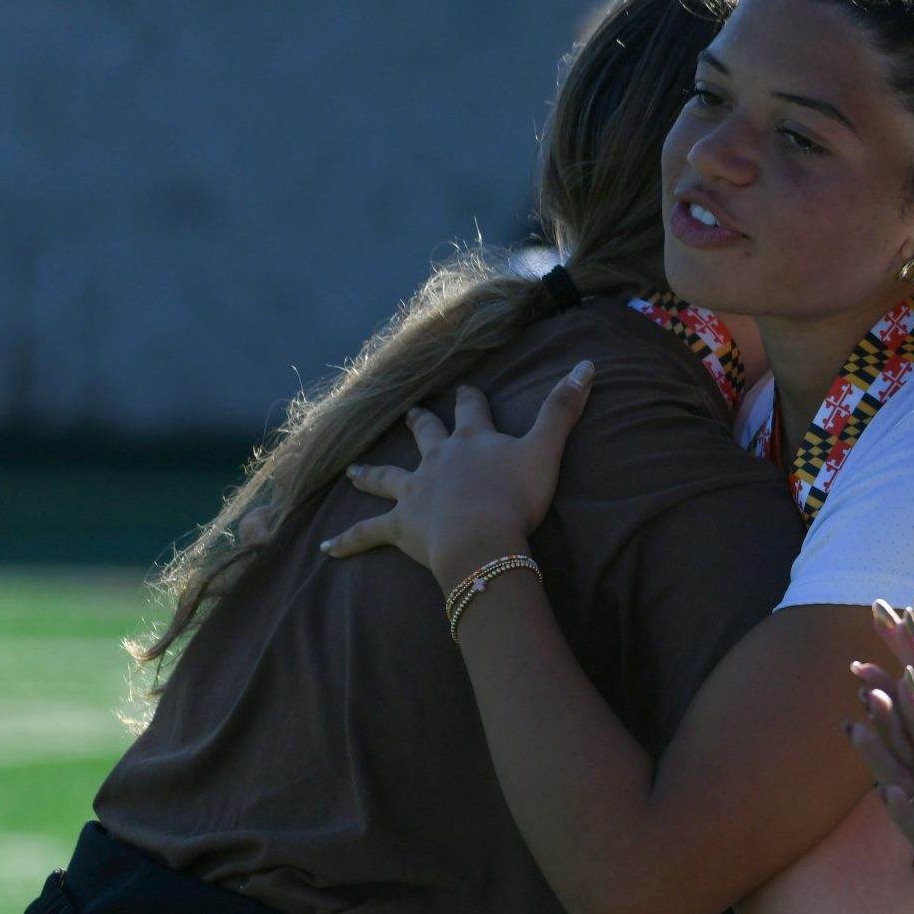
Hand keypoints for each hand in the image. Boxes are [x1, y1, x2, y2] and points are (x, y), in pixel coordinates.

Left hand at [323, 364, 593, 584]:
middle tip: (411, 413)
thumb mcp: (546, 449)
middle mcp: (437, 460)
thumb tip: (587, 364)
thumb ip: (563, 408)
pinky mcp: (400, 526)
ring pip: (385, 478)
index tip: (467, 387)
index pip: (471, 410)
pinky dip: (347, 540)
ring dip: (369, 474)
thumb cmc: (515, 496)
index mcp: (472, 441)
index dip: (471, 398)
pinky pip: (367, 533)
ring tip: (351, 471)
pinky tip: (326, 548)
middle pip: (425, 435)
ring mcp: (414, 492)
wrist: (481, 538)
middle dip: (419, 423)